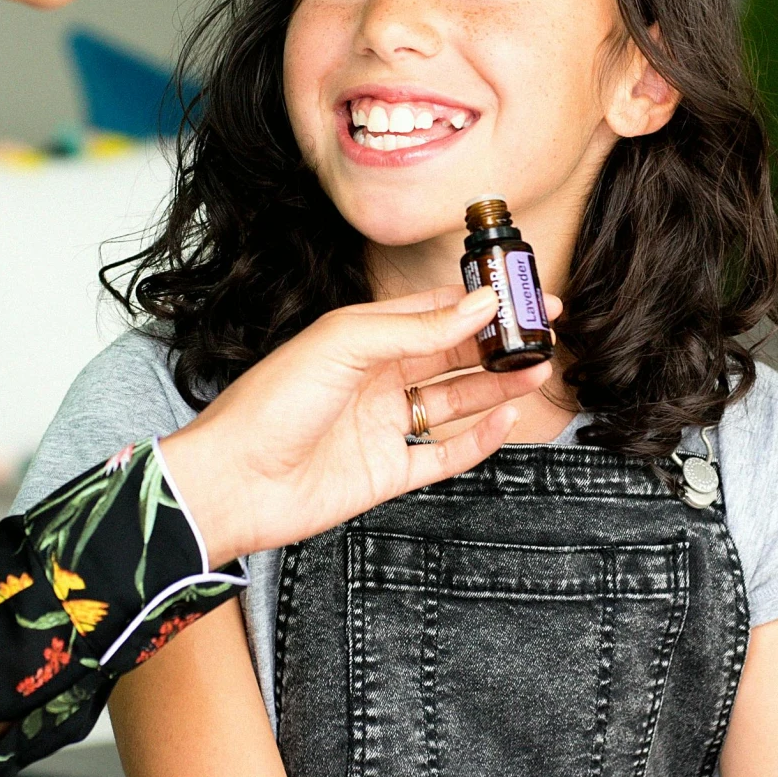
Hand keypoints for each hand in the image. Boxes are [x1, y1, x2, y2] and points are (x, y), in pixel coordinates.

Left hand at [157, 287, 556, 565]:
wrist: (233, 481)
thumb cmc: (270, 404)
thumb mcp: (343, 345)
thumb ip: (415, 327)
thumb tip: (478, 305)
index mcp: (361, 338)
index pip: (433, 312)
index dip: (479, 304)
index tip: (522, 295)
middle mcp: (376, 379)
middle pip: (451, 355)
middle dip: (498, 344)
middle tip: (544, 333)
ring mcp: (383, 426)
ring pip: (456, 402)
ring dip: (498, 386)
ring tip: (539, 369)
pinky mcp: (387, 472)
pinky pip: (444, 453)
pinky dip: (479, 439)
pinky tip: (507, 419)